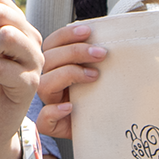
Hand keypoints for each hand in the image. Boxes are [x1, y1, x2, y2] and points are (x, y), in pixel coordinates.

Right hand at [33, 23, 106, 140]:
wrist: (104, 128)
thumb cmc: (101, 97)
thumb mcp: (102, 73)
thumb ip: (98, 56)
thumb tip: (115, 34)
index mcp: (57, 66)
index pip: (52, 44)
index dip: (67, 35)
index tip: (88, 31)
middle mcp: (50, 82)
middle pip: (49, 59)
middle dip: (75, 52)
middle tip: (101, 53)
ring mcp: (50, 103)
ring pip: (45, 84)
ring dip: (68, 75)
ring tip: (93, 76)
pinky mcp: (52, 125)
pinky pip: (43, 119)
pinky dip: (54, 111)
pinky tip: (70, 107)